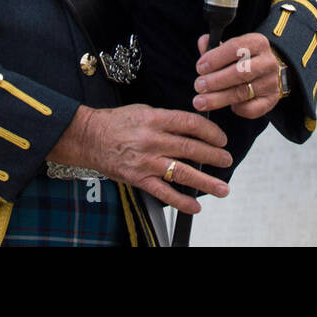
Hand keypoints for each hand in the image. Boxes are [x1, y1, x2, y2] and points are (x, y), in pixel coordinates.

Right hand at [47, 104, 231, 214]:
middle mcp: (152, 140)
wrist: (89, 138)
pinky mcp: (139, 179)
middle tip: (227, 160)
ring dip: (205, 182)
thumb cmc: (117, 122)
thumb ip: (168, 120)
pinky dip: (181, 201)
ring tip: (222, 188)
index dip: (211, 132)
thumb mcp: (144, 110)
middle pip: (191, 149)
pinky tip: (195, 206)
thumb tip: (194, 129)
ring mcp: (146, 162)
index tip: (221, 139)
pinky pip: (164, 192)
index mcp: (155, 119)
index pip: (190, 124)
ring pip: (182, 173)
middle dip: (213, 156)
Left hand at [193, 33, 284, 119]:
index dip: (215, 58)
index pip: (236, 48)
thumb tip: (203, 42)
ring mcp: (271, 82)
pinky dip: (237, 109)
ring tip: (200, 101)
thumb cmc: (244, 59)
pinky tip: (228, 107)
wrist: (269, 73)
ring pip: (243, 92)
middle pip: (240, 72)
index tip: (200, 68)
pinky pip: (252, 109)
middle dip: (215, 81)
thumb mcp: (232, 48)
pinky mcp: (271, 100)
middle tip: (198, 86)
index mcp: (258, 43)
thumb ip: (215, 47)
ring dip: (218, 98)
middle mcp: (268, 62)